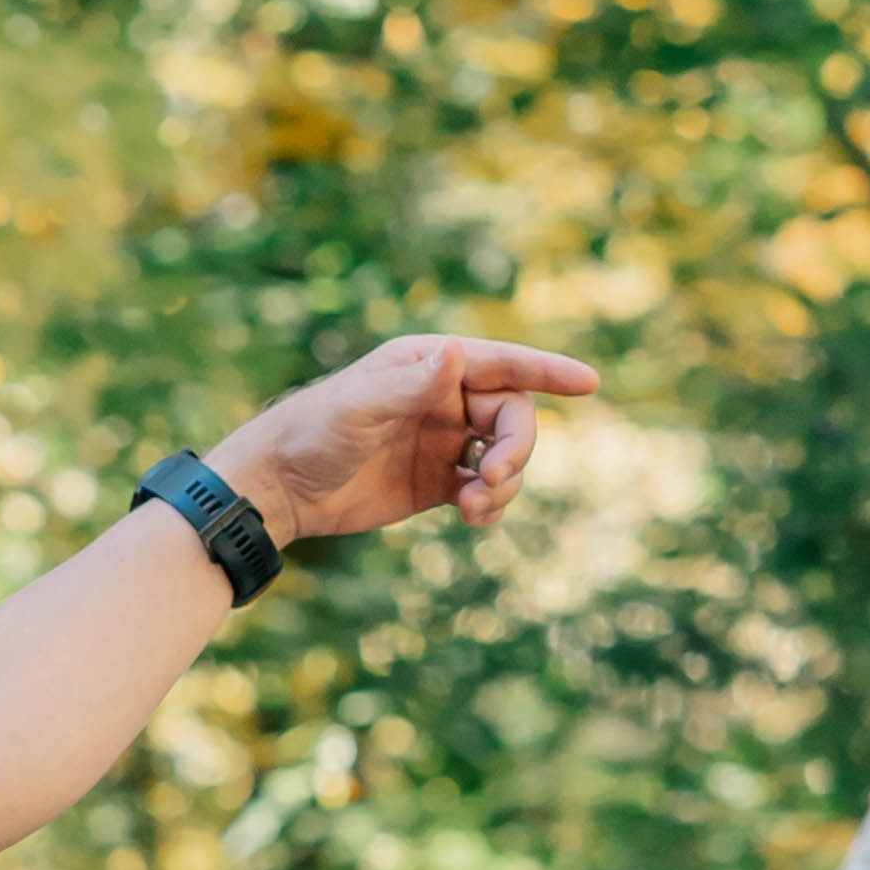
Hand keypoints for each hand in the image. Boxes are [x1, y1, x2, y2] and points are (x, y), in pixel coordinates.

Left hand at [226, 330, 600, 550]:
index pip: (503, 363)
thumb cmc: (310, 433)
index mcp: (429, 365)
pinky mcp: (438, 482)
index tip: (590, 382)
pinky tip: (473, 517)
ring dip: (507, 483)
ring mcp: (443, 440)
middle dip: (517, 449)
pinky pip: (486, 489)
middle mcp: (443, 397)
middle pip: (513, 416)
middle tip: (493, 480)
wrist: (279, 488)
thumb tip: (455, 351)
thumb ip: (412, 386)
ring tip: (477, 508)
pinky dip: (492, 504)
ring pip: (506, 456)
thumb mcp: (360, 408)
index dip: (548, 371)